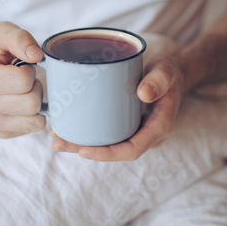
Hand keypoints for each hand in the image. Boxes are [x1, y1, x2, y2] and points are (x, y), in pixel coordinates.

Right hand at [0, 22, 45, 138]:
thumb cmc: (0, 53)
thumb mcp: (5, 34)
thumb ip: (19, 38)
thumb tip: (35, 55)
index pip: (24, 81)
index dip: (30, 70)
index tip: (23, 66)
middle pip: (31, 103)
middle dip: (36, 88)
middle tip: (28, 81)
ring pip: (35, 120)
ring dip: (38, 103)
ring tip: (26, 92)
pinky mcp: (3, 133)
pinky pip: (33, 129)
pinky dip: (36, 116)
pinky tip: (26, 106)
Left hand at [51, 51, 186, 160]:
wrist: (172, 74)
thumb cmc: (169, 72)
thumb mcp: (167, 71)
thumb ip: (159, 80)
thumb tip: (144, 94)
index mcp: (158, 128)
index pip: (132, 150)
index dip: (107, 154)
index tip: (83, 150)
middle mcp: (145, 135)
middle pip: (113, 150)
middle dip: (84, 150)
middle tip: (56, 143)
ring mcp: (134, 131)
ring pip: (107, 143)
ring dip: (80, 143)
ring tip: (55, 137)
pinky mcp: (125, 123)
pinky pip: (106, 133)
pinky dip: (86, 132)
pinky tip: (66, 125)